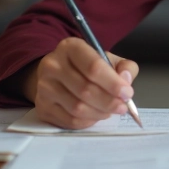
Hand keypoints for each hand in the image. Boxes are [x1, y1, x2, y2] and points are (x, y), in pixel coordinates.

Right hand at [23, 37, 139, 128]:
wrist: (57, 75)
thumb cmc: (87, 66)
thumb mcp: (108, 59)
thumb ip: (124, 66)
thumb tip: (125, 79)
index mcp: (71, 47)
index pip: (93, 67)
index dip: (113, 83)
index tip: (127, 93)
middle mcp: (52, 65)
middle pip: (85, 89)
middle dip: (109, 101)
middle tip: (122, 107)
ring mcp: (44, 87)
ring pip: (77, 107)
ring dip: (100, 113)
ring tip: (110, 110)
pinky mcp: (42, 106)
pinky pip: (69, 120)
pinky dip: (88, 121)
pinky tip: (95, 115)